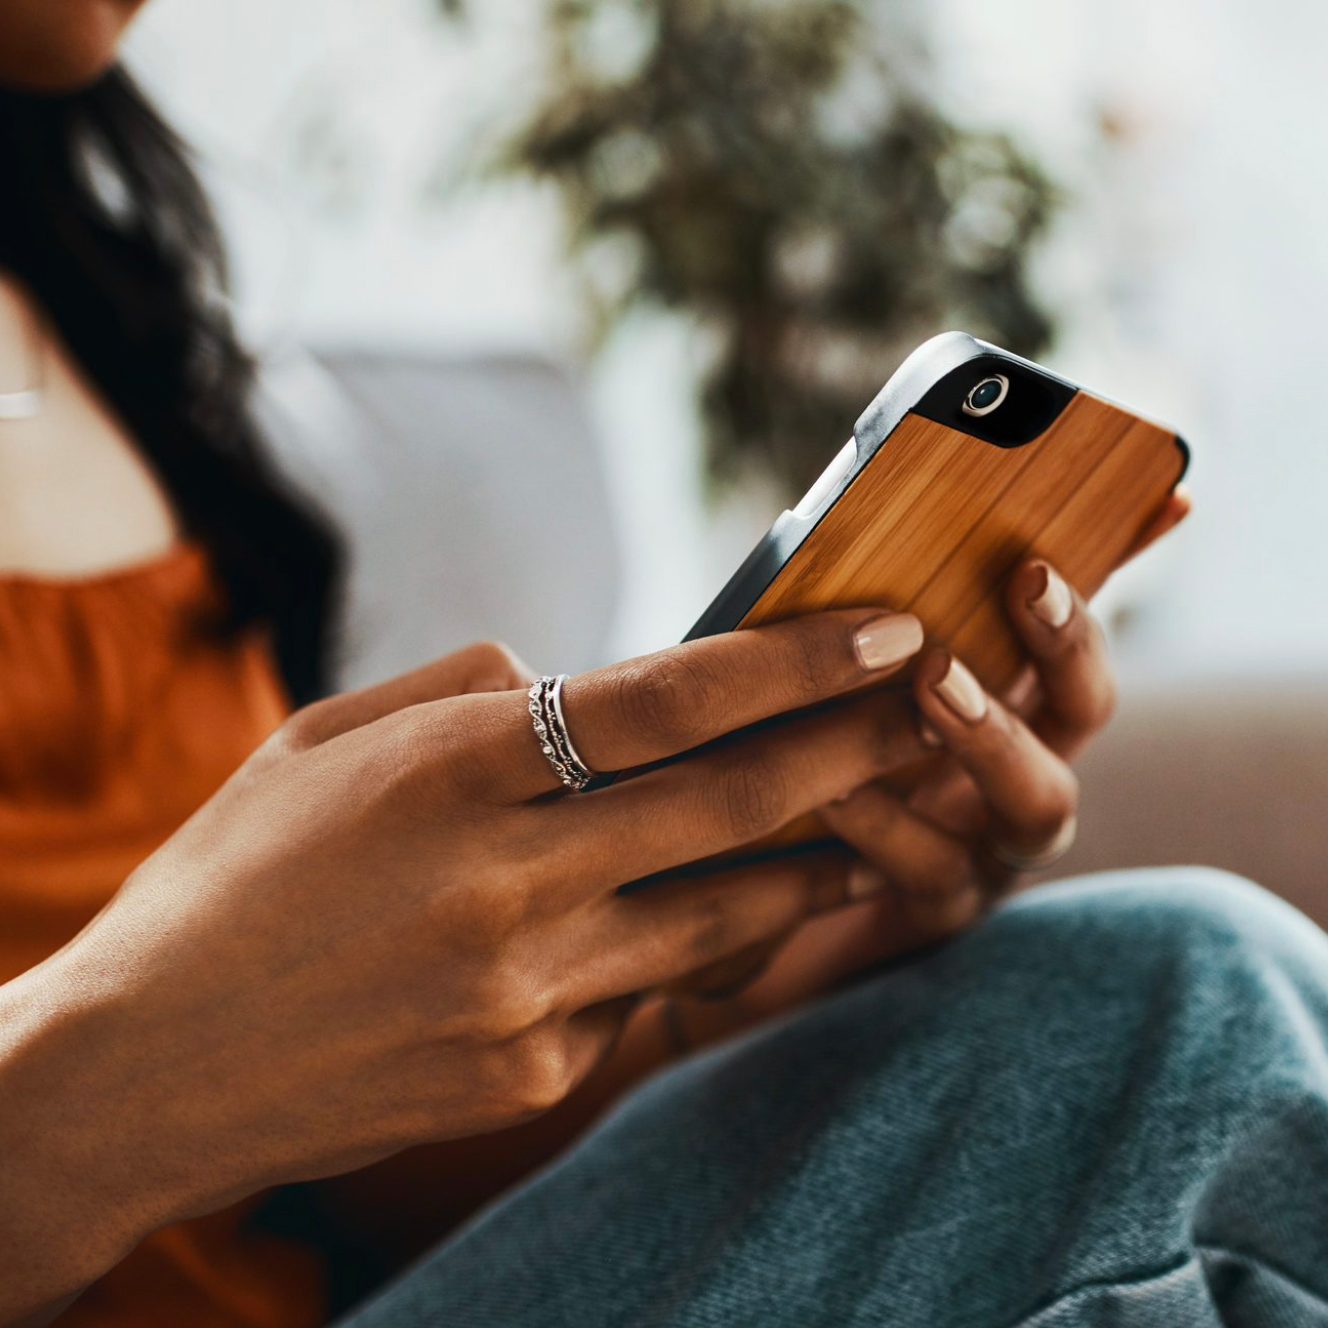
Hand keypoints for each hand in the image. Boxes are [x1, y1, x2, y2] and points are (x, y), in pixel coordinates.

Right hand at [0, 607, 931, 1320]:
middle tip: (936, 701)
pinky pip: (654, 991)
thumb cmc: (234, 876)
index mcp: (449, 774)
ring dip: (818, 851)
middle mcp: (506, 884)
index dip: (793, 662)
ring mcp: (528, 994)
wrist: (145, 1064)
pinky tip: (742, 904)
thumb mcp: (325, 742)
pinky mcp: (534, 1075)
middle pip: (732, 802)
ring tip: (884, 807)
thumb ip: (464, 697)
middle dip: (852, 744)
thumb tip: (576, 682)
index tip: (886, 630)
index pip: (666, 702)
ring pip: (726, 908)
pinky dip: (707, 938)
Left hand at [664, 490, 1191, 1037]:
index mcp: (1003, 707)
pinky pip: (934, 871)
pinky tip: (836, 788)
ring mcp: (991, 849)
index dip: (1075, 596)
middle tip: (1022, 586)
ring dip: (994, 735)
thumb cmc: (797, 761)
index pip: (1066, 638)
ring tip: (933, 683)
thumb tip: (881, 524)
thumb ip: (859, 624)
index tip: (1043, 552)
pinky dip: (889, 825)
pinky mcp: (936, 916)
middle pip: (1084, 712)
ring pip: (1041, 803)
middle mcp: (1017, 776)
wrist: (752, 898)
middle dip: (1063, 646)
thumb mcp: (831, 686)